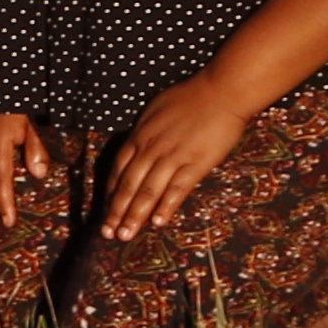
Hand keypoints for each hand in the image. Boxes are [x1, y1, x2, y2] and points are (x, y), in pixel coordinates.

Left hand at [100, 81, 260, 241]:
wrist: (221, 92)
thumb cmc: (191, 97)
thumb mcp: (156, 111)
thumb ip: (145, 132)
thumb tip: (136, 146)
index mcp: (140, 135)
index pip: (118, 169)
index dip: (111, 193)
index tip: (105, 211)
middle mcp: (151, 148)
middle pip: (128, 185)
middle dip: (116, 211)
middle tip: (107, 232)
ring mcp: (172, 157)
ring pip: (147, 191)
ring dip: (134, 216)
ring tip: (125, 236)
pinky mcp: (195, 164)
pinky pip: (176, 190)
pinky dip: (165, 207)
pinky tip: (157, 223)